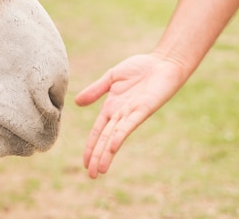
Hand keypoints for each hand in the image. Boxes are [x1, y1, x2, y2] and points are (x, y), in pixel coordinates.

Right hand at [74, 54, 185, 177]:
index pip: (98, 131)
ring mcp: (131, 113)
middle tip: (92, 176)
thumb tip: (76, 102)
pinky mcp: (143, 110)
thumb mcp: (112, 77)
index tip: (85, 163)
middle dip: (97, 156)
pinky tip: (113, 147)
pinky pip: (129, 125)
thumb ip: (95, 90)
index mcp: (112, 107)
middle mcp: (121, 114)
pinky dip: (120, 135)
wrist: (163, 62)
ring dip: (107, 153)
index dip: (90, 146)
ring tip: (101, 170)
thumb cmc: (140, 68)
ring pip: (115, 137)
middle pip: (105, 139)